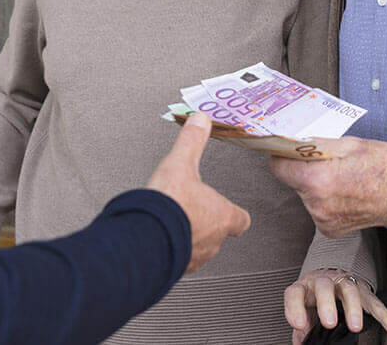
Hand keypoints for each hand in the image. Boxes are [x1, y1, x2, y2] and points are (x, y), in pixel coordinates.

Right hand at [147, 112, 250, 271]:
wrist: (145, 238)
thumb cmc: (169, 205)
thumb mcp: (181, 162)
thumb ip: (192, 140)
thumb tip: (200, 121)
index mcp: (221, 215)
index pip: (241, 219)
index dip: (235, 212)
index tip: (231, 208)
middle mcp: (212, 240)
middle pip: (219, 233)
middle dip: (207, 221)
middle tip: (194, 209)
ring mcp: (194, 256)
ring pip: (199, 248)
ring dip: (190, 236)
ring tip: (177, 222)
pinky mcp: (174, 266)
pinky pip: (179, 258)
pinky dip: (172, 248)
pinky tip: (161, 236)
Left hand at [270, 137, 386, 236]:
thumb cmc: (383, 164)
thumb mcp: (346, 144)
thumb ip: (314, 145)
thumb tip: (293, 141)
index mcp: (318, 181)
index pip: (279, 167)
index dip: (282, 155)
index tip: (288, 149)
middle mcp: (317, 205)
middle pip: (293, 181)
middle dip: (303, 168)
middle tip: (324, 160)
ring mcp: (324, 221)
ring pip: (305, 194)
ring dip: (314, 184)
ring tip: (340, 176)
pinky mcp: (331, 230)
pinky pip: (317, 208)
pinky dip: (324, 199)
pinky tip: (344, 191)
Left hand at [285, 269, 386, 343]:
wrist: (330, 278)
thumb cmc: (314, 298)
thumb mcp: (304, 309)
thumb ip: (302, 324)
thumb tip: (300, 341)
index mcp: (304, 287)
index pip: (295, 293)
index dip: (294, 308)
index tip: (299, 325)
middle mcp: (323, 282)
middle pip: (323, 285)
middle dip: (326, 303)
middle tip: (329, 323)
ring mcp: (344, 284)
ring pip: (349, 289)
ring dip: (353, 307)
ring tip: (355, 327)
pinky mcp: (363, 291)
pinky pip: (375, 303)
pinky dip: (385, 316)